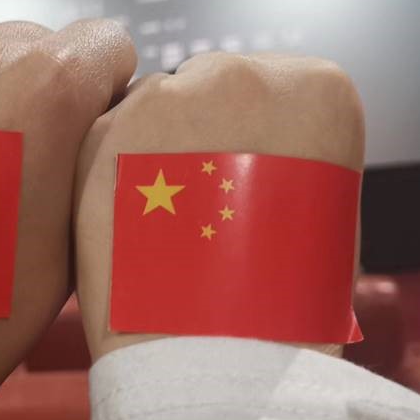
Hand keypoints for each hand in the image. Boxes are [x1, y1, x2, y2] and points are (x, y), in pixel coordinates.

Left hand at [0, 20, 135, 419]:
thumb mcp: (88, 213)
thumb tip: (105, 116)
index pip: (105, 41)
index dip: (104, 85)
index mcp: (48, 78)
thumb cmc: (0, 290)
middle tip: (23, 159)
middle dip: (37, 90)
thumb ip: (102, 143)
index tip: (87, 124)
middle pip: (32, 45)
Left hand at [75, 52, 364, 359]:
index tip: (245, 165)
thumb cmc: (284, 292)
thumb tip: (250, 144)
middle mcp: (237, 73)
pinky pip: (108, 136)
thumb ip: (284, 150)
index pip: (272, 84)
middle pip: (208, 85)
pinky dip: (112, 168)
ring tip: (161, 214)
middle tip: (198, 194)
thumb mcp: (316, 201)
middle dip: (199, 128)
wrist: (218, 346)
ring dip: (153, 145)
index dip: (252, 130)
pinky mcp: (103, 130)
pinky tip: (127, 216)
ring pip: (154, 107)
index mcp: (315, 86)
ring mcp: (165, 96)